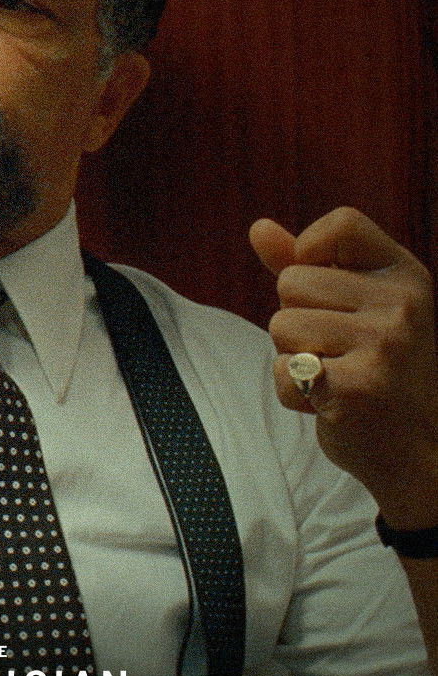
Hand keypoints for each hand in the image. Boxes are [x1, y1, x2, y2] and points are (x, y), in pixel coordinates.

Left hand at [250, 207, 437, 527]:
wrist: (418, 451)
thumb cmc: (377, 368)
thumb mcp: (353, 305)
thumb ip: (306, 264)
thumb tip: (257, 228)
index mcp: (405, 275)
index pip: (342, 224)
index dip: (311, 252)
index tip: (326, 290)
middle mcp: (402, 304)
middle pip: (291, 281)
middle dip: (297, 320)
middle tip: (340, 351)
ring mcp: (384, 346)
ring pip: (280, 326)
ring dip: (294, 358)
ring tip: (337, 375)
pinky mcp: (358, 389)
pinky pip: (283, 371)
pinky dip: (294, 393)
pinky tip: (332, 403)